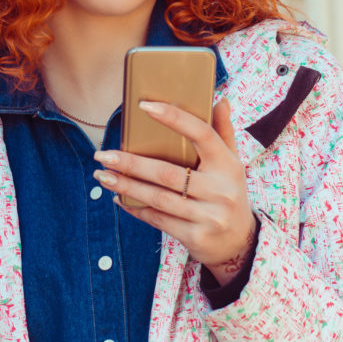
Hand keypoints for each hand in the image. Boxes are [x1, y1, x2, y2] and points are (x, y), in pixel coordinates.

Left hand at [93, 98, 257, 284]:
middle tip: (103, 155)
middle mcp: (220, 190)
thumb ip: (223, 132)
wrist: (239, 242)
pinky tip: (119, 199)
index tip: (144, 106)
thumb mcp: (232, 163)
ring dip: (126, 187)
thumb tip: (220, 100)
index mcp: (228, 164)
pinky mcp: (195, 237)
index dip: (174, 118)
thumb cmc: (228, 192)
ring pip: (158, 198)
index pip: (202, 134)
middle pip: (167, 173)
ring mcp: (208, 215)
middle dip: (131, 163)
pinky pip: (158, 219)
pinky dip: (136, 208)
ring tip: (103, 176)